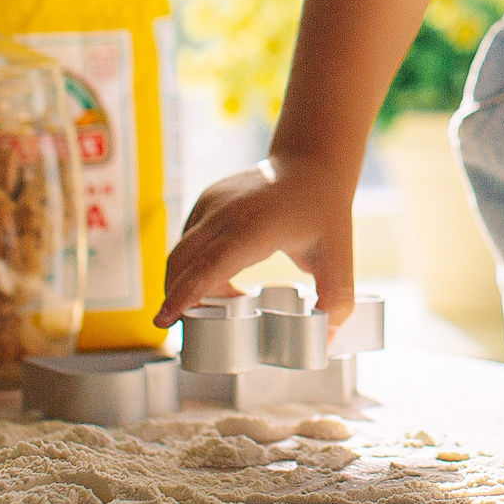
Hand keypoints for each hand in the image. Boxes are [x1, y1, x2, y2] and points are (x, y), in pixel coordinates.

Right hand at [151, 157, 354, 325]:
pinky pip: (188, 241)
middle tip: (184, 328)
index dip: (185, 295)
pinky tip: (222, 280)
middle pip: (181, 262)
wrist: (312, 162)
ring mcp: (211, 203)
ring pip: (181, 253)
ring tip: (224, 303)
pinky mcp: (206, 201)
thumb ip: (336, 301)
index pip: (209, 266)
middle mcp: (224, 212)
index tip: (164, 321)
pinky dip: (194, 265)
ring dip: (188, 283)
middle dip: (175, 297)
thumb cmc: (324, 211)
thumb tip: (325, 341)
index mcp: (254, 227)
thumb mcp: (339, 259)